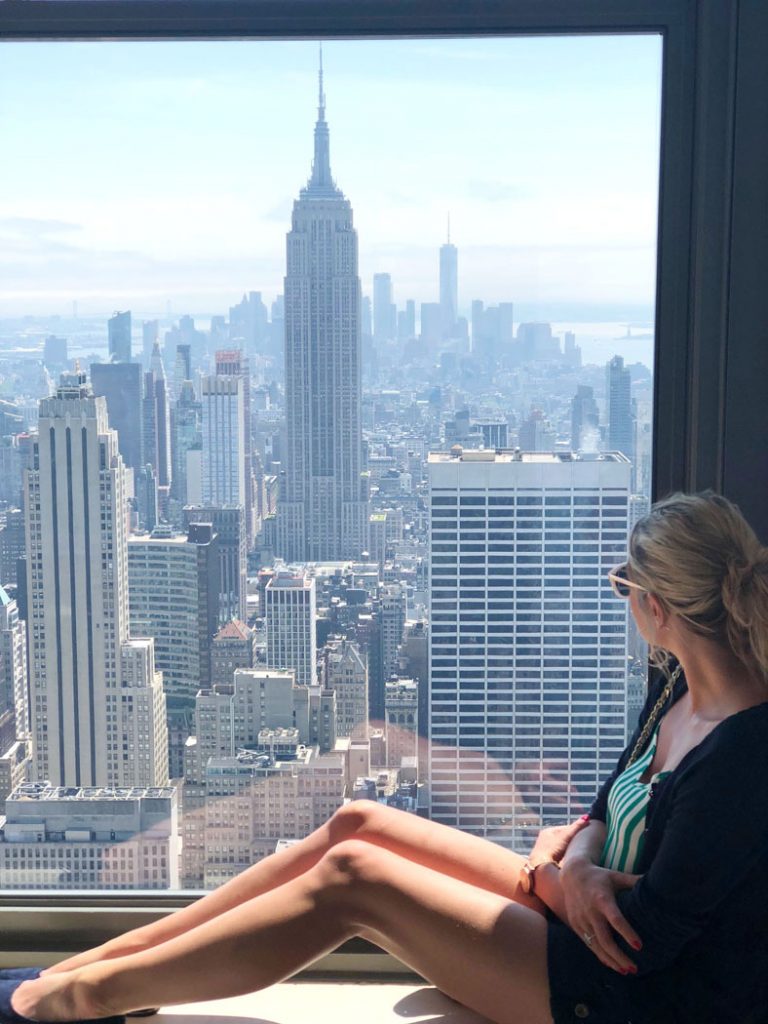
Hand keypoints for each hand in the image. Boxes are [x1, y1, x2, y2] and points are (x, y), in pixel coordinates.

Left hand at [528, 816, 590, 866]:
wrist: (539, 868)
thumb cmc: (552, 849)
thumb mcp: (566, 836)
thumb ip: (576, 827)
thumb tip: (587, 817)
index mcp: (548, 831)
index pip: (565, 829)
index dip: (576, 832)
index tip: (586, 836)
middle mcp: (544, 840)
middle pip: (563, 840)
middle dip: (572, 843)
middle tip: (583, 847)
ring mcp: (544, 852)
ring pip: (561, 850)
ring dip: (568, 852)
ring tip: (577, 856)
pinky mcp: (545, 862)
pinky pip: (558, 859)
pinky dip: (564, 860)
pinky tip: (569, 864)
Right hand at [560, 858, 641, 972]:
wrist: (572, 875)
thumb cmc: (600, 876)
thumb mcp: (616, 876)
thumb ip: (634, 881)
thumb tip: (658, 880)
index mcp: (602, 899)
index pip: (615, 919)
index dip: (627, 933)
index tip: (639, 947)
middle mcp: (590, 911)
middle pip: (605, 939)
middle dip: (620, 956)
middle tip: (635, 968)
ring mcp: (581, 920)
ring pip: (596, 946)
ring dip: (611, 961)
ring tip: (626, 971)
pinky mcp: (575, 925)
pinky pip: (589, 944)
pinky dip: (601, 955)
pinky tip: (612, 964)